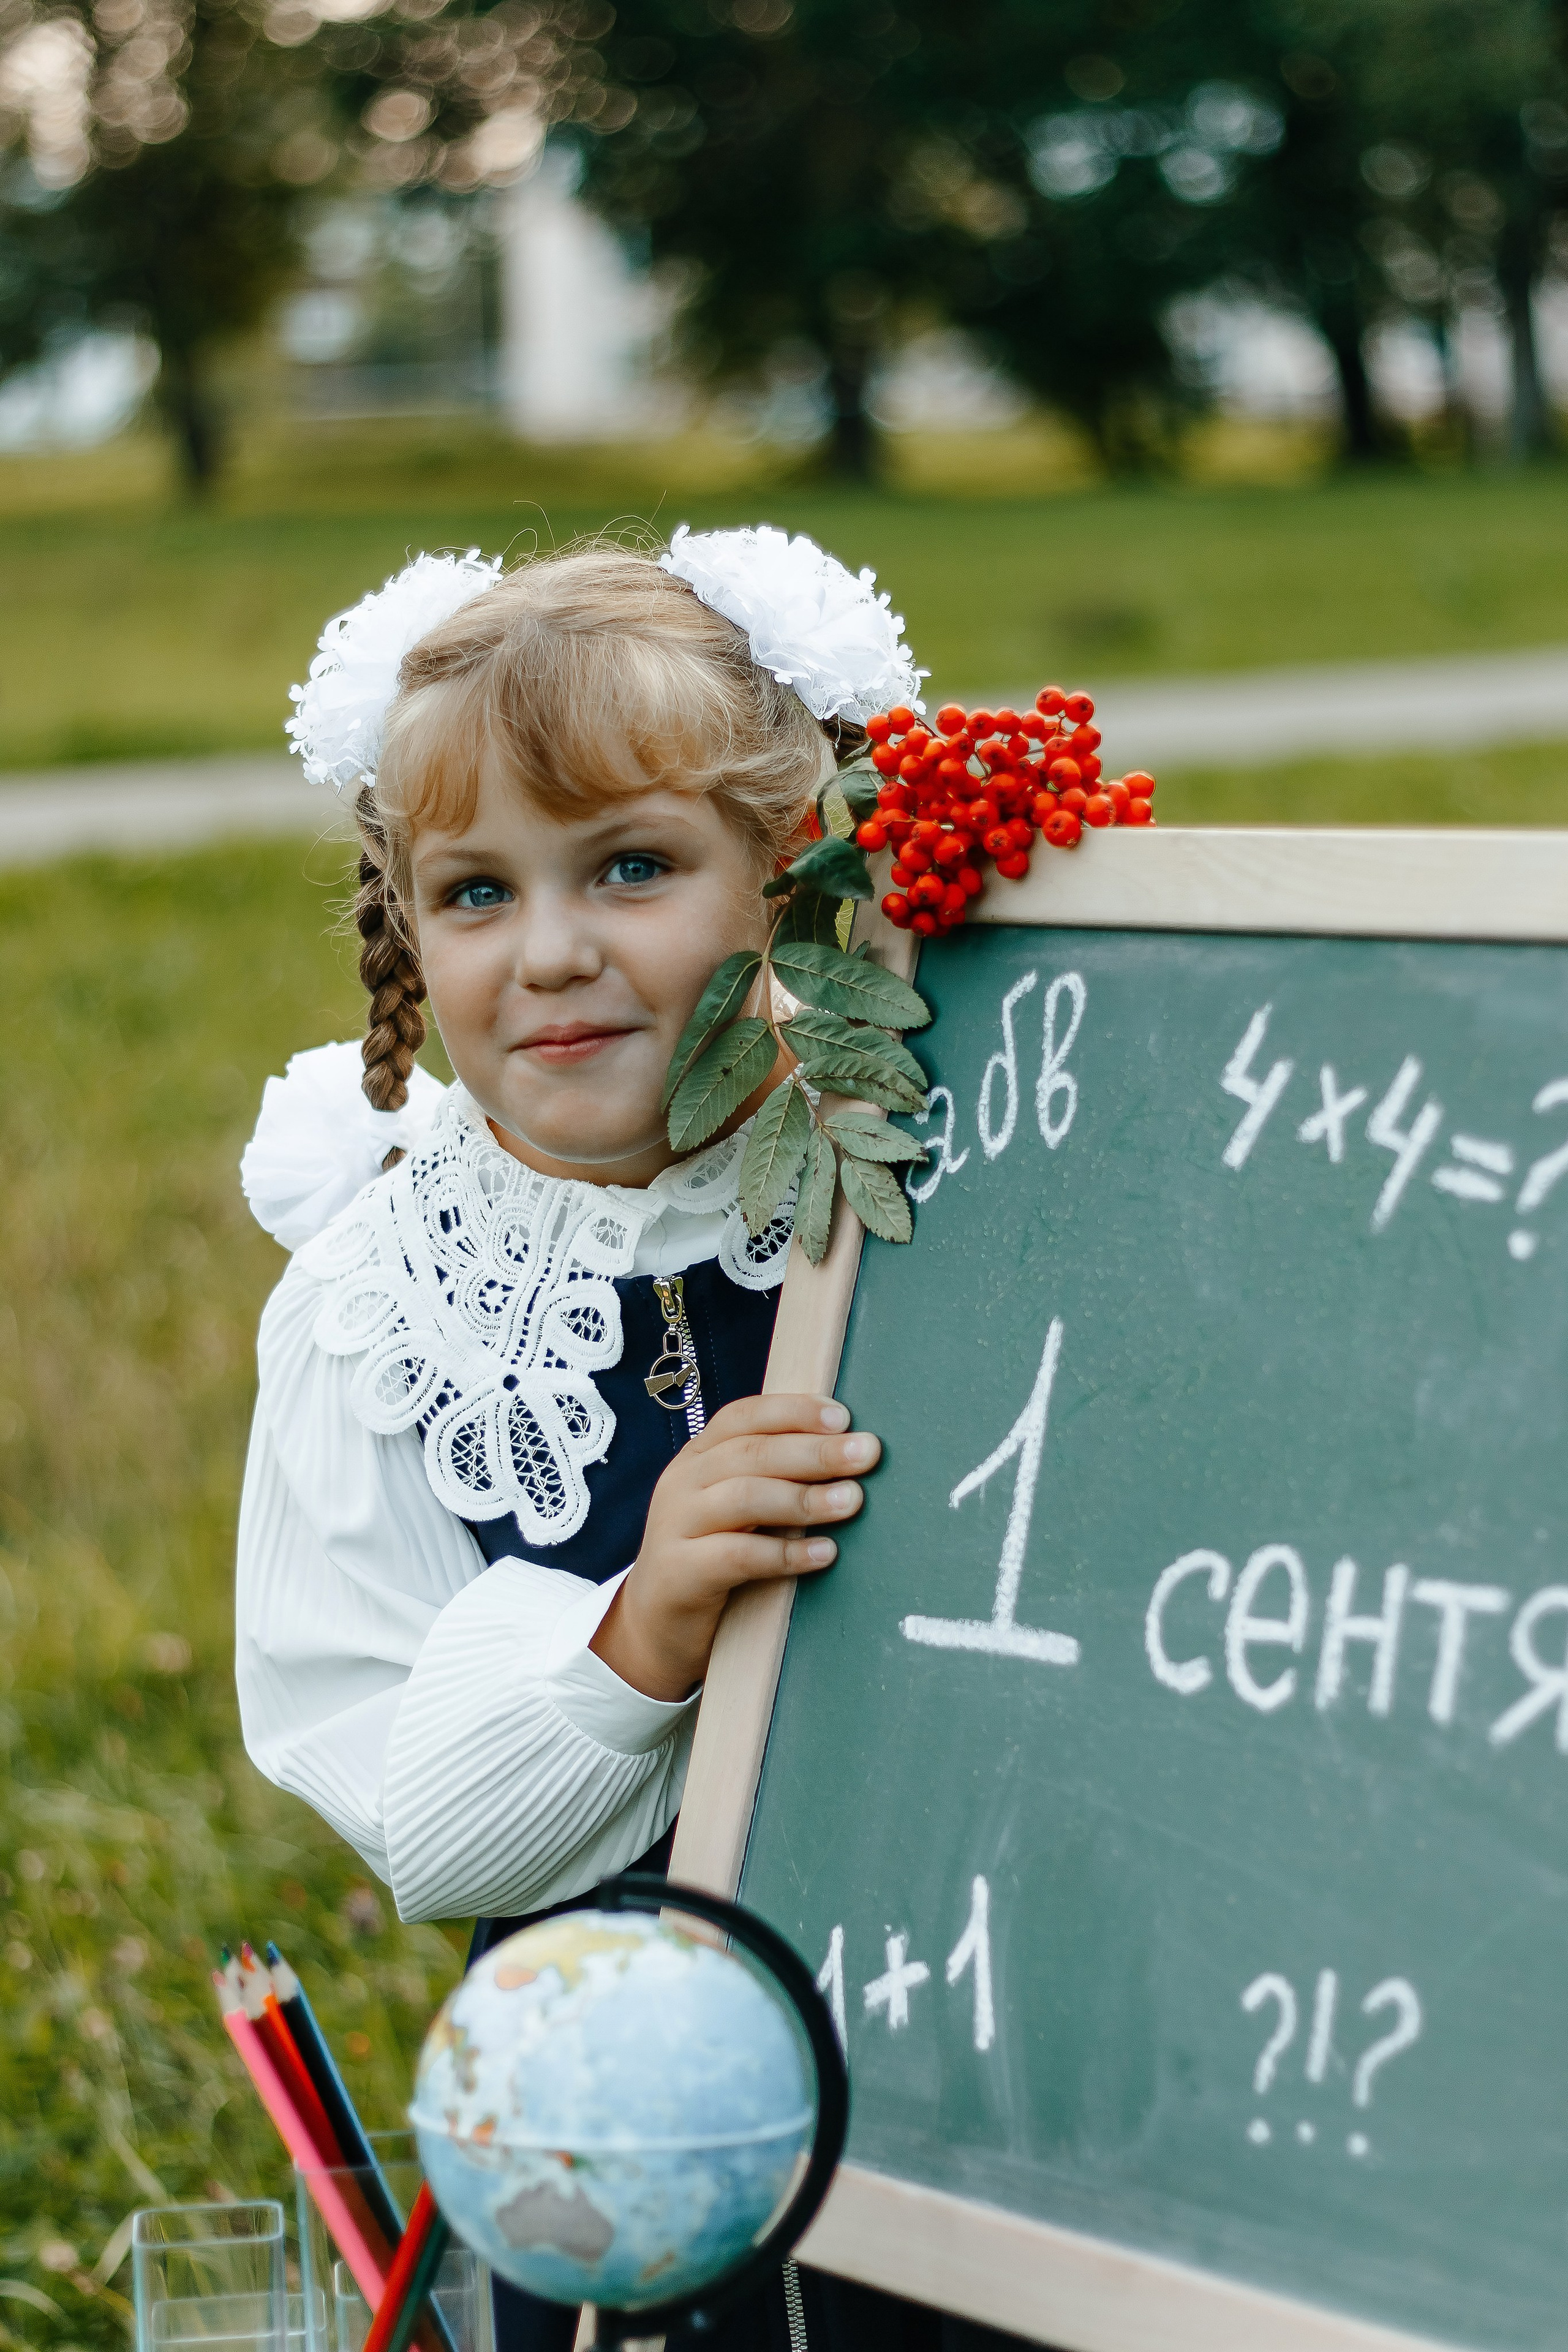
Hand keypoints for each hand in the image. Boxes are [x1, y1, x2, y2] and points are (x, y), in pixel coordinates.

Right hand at [588, 1394, 880, 1701]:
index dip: (794, 1411)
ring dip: (804, 1498)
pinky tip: (824, 1553)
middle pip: (751, 1453)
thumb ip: (774, 1478)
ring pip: (743, 1497)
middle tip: (867, 1453)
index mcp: (699, 1457)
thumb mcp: (737, 1509)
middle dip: (814, 1451)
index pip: (744, 1417)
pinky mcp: (680, 1572)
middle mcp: (683, 1482)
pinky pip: (736, 1556)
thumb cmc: (713, 1558)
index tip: (844, 1417)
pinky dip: (785, 1553)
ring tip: (853, 1501)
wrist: (656, 1625)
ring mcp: (676, 1526)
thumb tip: (849, 1455)